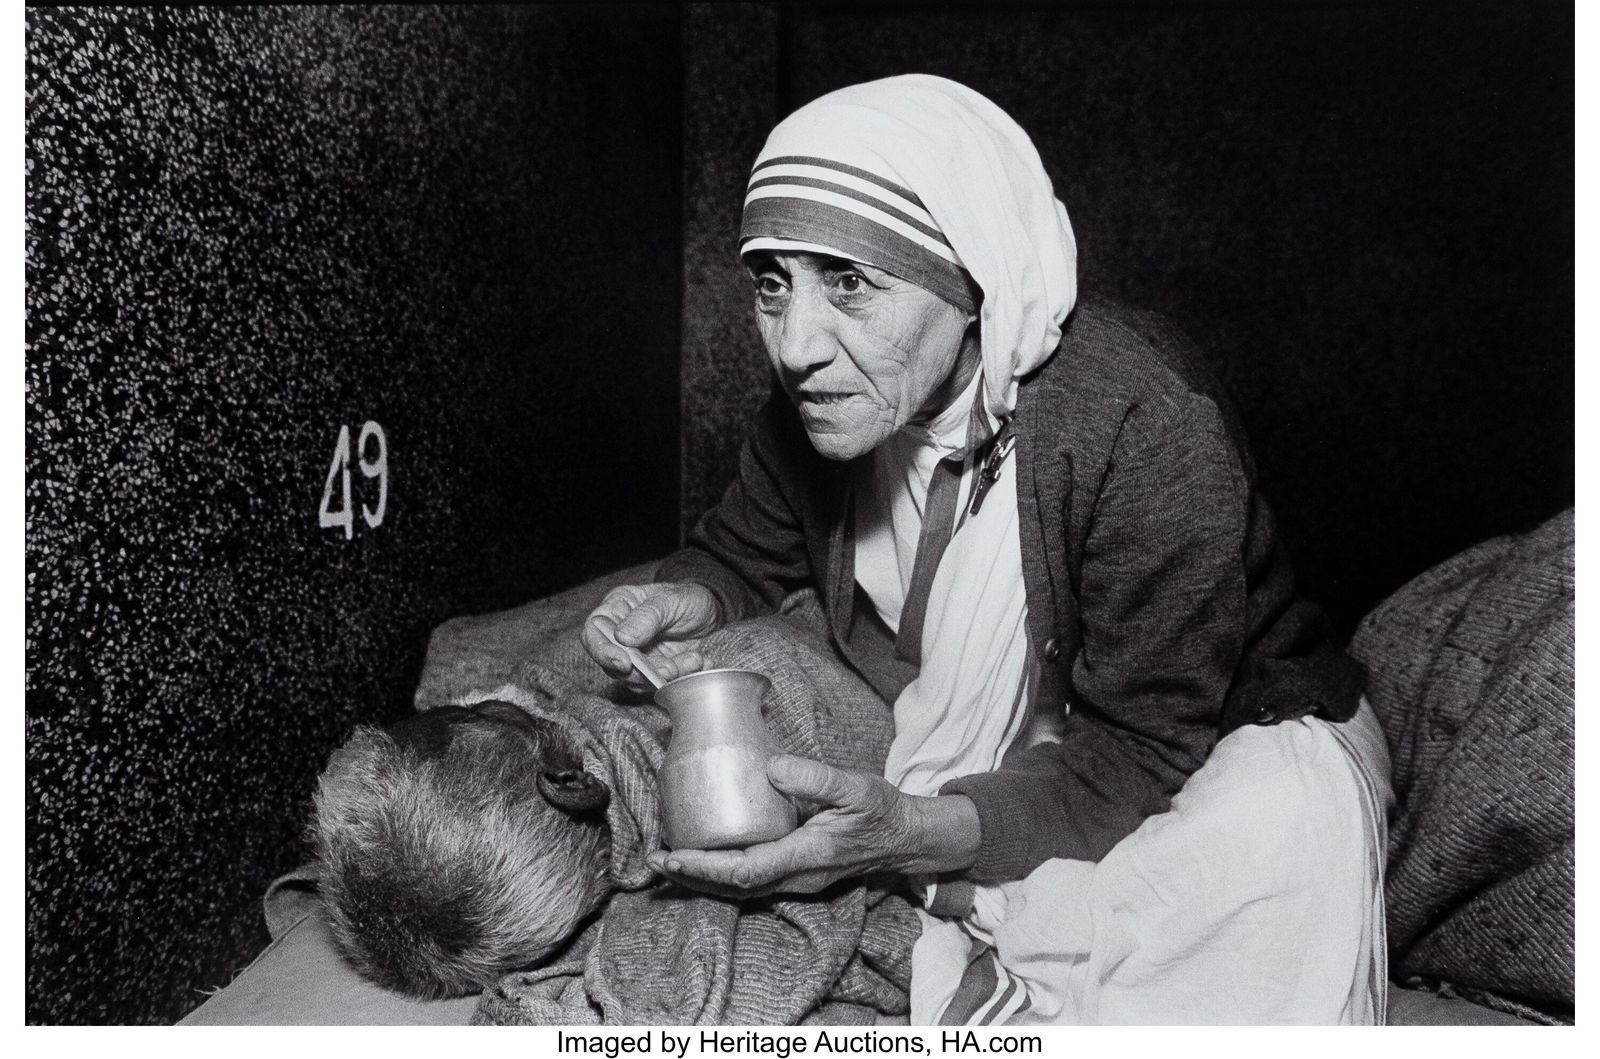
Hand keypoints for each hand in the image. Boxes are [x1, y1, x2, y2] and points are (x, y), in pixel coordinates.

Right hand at [581, 582, 721, 690]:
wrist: (714, 614)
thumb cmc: (688, 598)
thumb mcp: (673, 599)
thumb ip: (648, 616)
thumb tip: (622, 637)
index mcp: (619, 608)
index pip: (594, 630)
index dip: (602, 650)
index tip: (624, 662)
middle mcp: (622, 635)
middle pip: (612, 662)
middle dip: (641, 671)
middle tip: (669, 668)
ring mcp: (638, 656)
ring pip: (636, 679)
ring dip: (664, 676)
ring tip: (693, 660)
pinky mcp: (655, 672)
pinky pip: (659, 685)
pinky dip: (681, 678)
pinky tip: (700, 662)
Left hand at [645, 755, 980, 896]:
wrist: (906, 839)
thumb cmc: (882, 811)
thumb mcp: (856, 787)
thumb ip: (815, 778)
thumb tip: (771, 767)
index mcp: (806, 856)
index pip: (745, 871)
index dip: (704, 867)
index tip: (672, 857)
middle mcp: (796, 877)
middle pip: (732, 888)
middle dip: (690, 877)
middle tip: (654, 860)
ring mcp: (796, 880)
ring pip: (739, 888)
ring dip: (701, 878)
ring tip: (667, 860)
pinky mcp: (795, 873)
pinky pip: (750, 880)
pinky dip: (720, 872)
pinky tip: (704, 855)